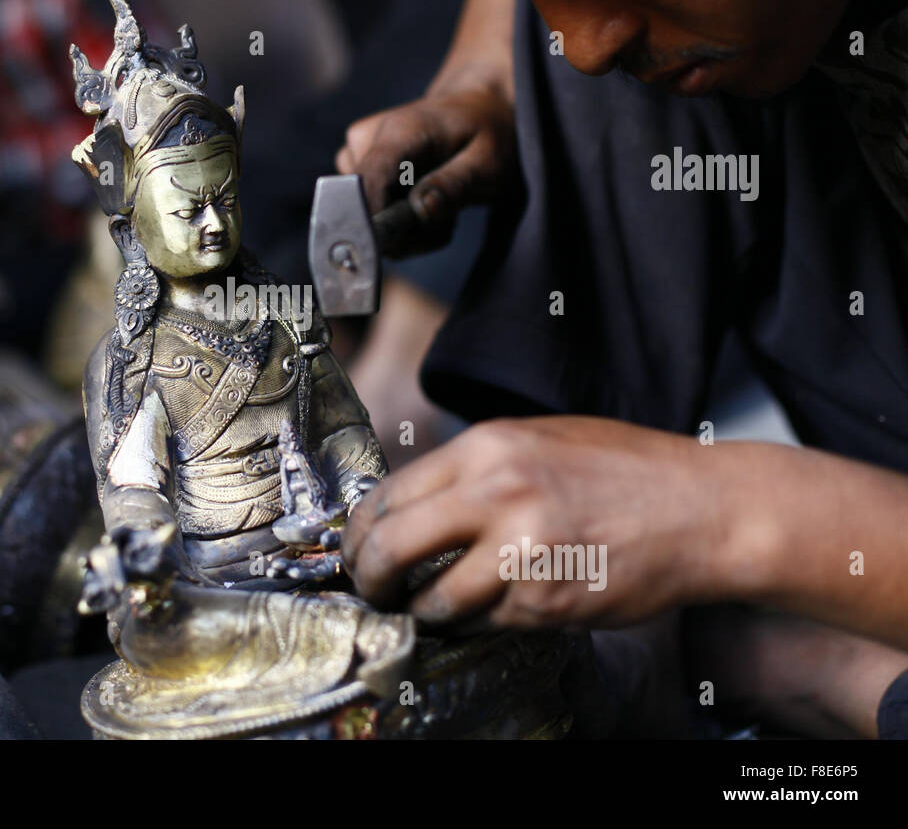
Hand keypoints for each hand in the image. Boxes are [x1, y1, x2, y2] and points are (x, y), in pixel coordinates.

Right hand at [335, 75, 515, 221]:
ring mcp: (357, 150)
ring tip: (440, 207)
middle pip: (363, 204)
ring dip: (405, 227)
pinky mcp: (356, 164)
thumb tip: (421, 213)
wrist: (477, 109)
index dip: (372, 219)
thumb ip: (454, 186)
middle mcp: (368, 137)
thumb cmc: (487, 133)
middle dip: (402, 230)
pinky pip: (368, 208)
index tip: (395, 247)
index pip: (367, 181)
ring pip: (365, 212)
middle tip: (445, 226)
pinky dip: (398, 218)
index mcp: (400, 130)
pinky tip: (423, 201)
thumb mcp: (487, 162)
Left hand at [343, 416, 749, 629]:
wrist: (704, 510)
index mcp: (486, 448)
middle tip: (371, 589)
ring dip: (425, 610)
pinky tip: (494, 606)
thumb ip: (473, 468)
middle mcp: (497, 495)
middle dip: (369, 577)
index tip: (357, 549)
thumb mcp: (537, 440)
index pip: (388, 495)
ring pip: (434, 598)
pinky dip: (479, 622)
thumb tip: (410, 503)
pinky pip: (487, 621)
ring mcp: (522, 551)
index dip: (359, 531)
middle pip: (390, 547)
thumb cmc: (625, 470)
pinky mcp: (547, 600)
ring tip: (433, 606)